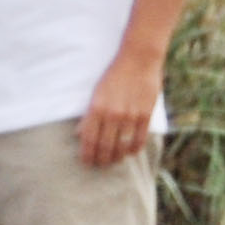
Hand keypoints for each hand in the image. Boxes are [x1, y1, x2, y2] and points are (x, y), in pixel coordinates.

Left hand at [81, 51, 161, 166]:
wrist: (138, 60)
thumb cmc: (113, 76)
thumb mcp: (95, 94)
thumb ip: (89, 115)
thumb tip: (79, 134)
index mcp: (96, 109)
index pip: (89, 139)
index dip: (87, 154)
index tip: (86, 162)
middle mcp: (113, 114)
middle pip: (105, 146)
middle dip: (101, 159)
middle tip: (99, 165)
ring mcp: (130, 115)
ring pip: (122, 146)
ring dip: (117, 157)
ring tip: (113, 160)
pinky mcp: (145, 114)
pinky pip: (139, 139)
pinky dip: (133, 149)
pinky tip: (129, 152)